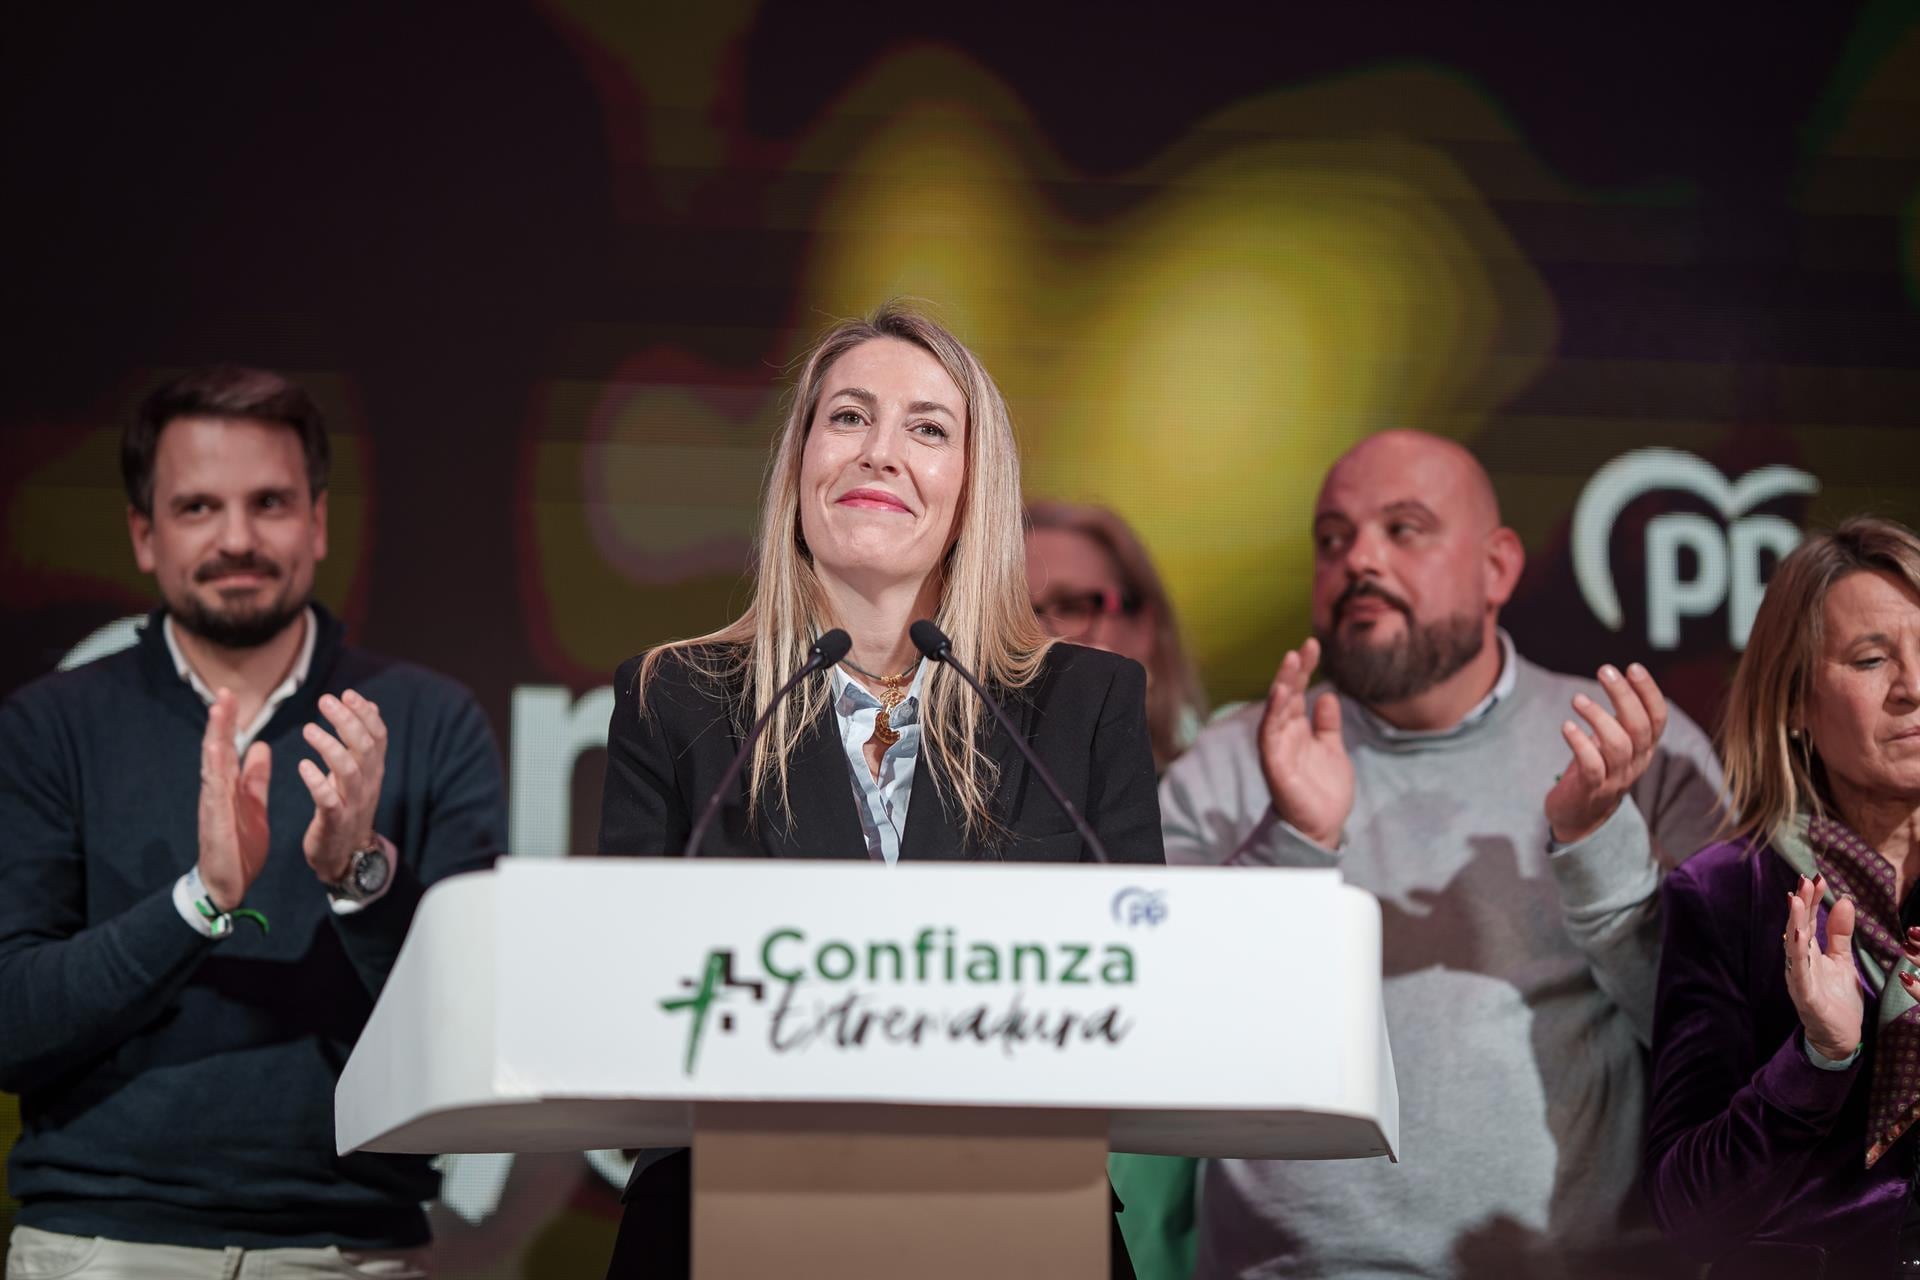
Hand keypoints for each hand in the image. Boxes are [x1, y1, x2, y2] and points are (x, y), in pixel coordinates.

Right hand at [197, 689, 271, 911]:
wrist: (228, 883)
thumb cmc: (239, 844)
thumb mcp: (254, 803)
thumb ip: (255, 776)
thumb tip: (260, 746)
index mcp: (229, 785)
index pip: (229, 747)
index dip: (230, 722)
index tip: (233, 696)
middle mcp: (217, 790)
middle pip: (217, 749)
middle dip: (221, 721)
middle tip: (224, 692)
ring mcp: (213, 803)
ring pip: (213, 764)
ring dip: (215, 736)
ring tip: (218, 710)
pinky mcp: (214, 819)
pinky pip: (214, 790)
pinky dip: (214, 768)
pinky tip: (215, 750)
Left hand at [298, 690, 387, 882]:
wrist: (345, 855)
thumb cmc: (347, 808)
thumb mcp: (360, 773)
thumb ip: (363, 741)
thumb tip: (370, 705)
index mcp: (373, 770)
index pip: (378, 736)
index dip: (365, 713)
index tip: (347, 693)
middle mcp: (368, 783)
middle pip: (364, 747)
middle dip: (347, 721)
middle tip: (326, 701)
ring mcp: (353, 803)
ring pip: (349, 769)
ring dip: (330, 746)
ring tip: (308, 729)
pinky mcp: (334, 821)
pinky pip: (329, 799)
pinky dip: (316, 781)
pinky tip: (302, 765)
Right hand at [1256, 637, 1352, 848]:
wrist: (1323, 827)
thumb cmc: (1324, 789)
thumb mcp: (1332, 749)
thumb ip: (1327, 724)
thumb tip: (1328, 695)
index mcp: (1298, 729)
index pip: (1298, 692)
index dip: (1305, 669)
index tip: (1313, 645)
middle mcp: (1284, 734)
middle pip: (1285, 695)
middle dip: (1293, 671)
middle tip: (1302, 647)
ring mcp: (1278, 748)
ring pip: (1276, 709)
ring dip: (1282, 684)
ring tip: (1290, 661)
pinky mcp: (1275, 764)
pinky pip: (1270, 735)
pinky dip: (1273, 713)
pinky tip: (1280, 694)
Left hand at [1543, 662, 1666, 844]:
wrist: (1580, 818)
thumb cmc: (1595, 771)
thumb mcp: (1613, 743)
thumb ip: (1619, 719)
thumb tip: (1618, 680)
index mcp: (1644, 748)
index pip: (1657, 718)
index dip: (1648, 692)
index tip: (1633, 667)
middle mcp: (1635, 763)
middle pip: (1639, 727)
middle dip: (1624, 696)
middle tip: (1605, 671)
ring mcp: (1615, 779)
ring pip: (1617, 745)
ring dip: (1598, 717)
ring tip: (1578, 699)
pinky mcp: (1591, 790)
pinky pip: (1591, 766)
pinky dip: (1580, 743)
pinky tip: (1567, 726)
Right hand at [1787, 875, 1862, 1060]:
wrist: (1838, 1038)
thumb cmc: (1837, 999)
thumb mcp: (1843, 962)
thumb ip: (1840, 934)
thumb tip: (1845, 901)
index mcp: (1809, 952)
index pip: (1808, 920)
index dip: (1811, 899)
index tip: (1817, 878)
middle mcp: (1799, 962)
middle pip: (1798, 928)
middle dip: (1800, 904)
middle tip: (1805, 880)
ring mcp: (1799, 978)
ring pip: (1793, 947)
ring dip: (1794, 923)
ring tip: (1796, 901)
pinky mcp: (1805, 995)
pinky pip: (1799, 972)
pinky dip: (1797, 954)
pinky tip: (1798, 937)